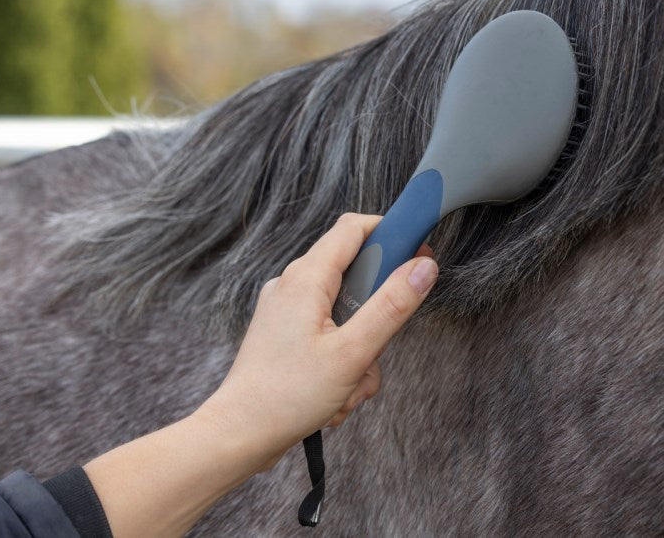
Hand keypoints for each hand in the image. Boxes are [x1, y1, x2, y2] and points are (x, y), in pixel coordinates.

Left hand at [199, 213, 438, 469]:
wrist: (239, 435)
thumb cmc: (288, 396)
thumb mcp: (353, 353)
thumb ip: (392, 306)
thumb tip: (424, 267)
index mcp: (306, 278)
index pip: (354, 227)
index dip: (391, 232)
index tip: (419, 253)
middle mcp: (292, 285)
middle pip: (355, 274)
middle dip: (377, 313)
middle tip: (378, 345)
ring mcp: (287, 310)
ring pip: (346, 312)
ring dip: (361, 348)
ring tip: (350, 383)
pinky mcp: (286, 333)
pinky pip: (330, 333)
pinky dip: (343, 360)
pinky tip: (337, 393)